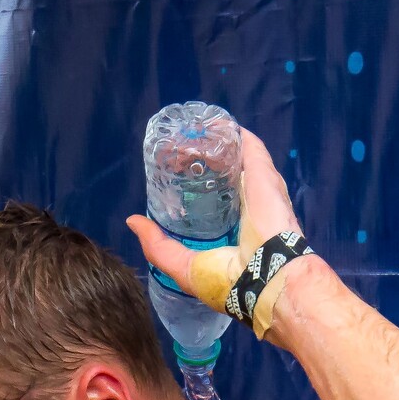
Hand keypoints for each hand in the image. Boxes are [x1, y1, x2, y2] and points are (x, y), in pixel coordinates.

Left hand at [125, 128, 302, 323]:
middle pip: (225, 175)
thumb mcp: (183, 266)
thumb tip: (134, 221)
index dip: (195, 187)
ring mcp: (258, 189)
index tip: (175, 175)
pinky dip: (234, 132)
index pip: (214, 202)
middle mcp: (248, 209)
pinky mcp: (264, 175)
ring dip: (218, 142)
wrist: (265, 278)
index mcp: (232, 232)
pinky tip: (214, 120)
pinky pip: (250, 146)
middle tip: (181, 149)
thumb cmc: (227, 279)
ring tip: (195, 129)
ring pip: (237, 157)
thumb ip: (158, 245)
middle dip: (205, 160)